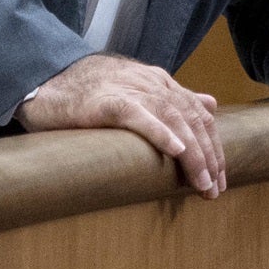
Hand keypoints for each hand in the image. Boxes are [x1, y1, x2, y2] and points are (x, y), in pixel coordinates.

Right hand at [16, 53, 225, 197]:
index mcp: (160, 82)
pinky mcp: (109, 101)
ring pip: (173, 119)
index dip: (213, 147)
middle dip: (209, 156)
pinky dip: (160, 132)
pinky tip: (176, 149)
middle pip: (192, 119)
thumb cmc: (91, 91)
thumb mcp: (139, 90)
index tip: (219, 178)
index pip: (199, 115)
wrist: (49, 79)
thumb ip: (175, 98)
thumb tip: (211, 103)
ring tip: (201, 181)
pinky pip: (140, 115)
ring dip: (192, 153)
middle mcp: (152, 83)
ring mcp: (131, 90)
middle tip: (214, 189)